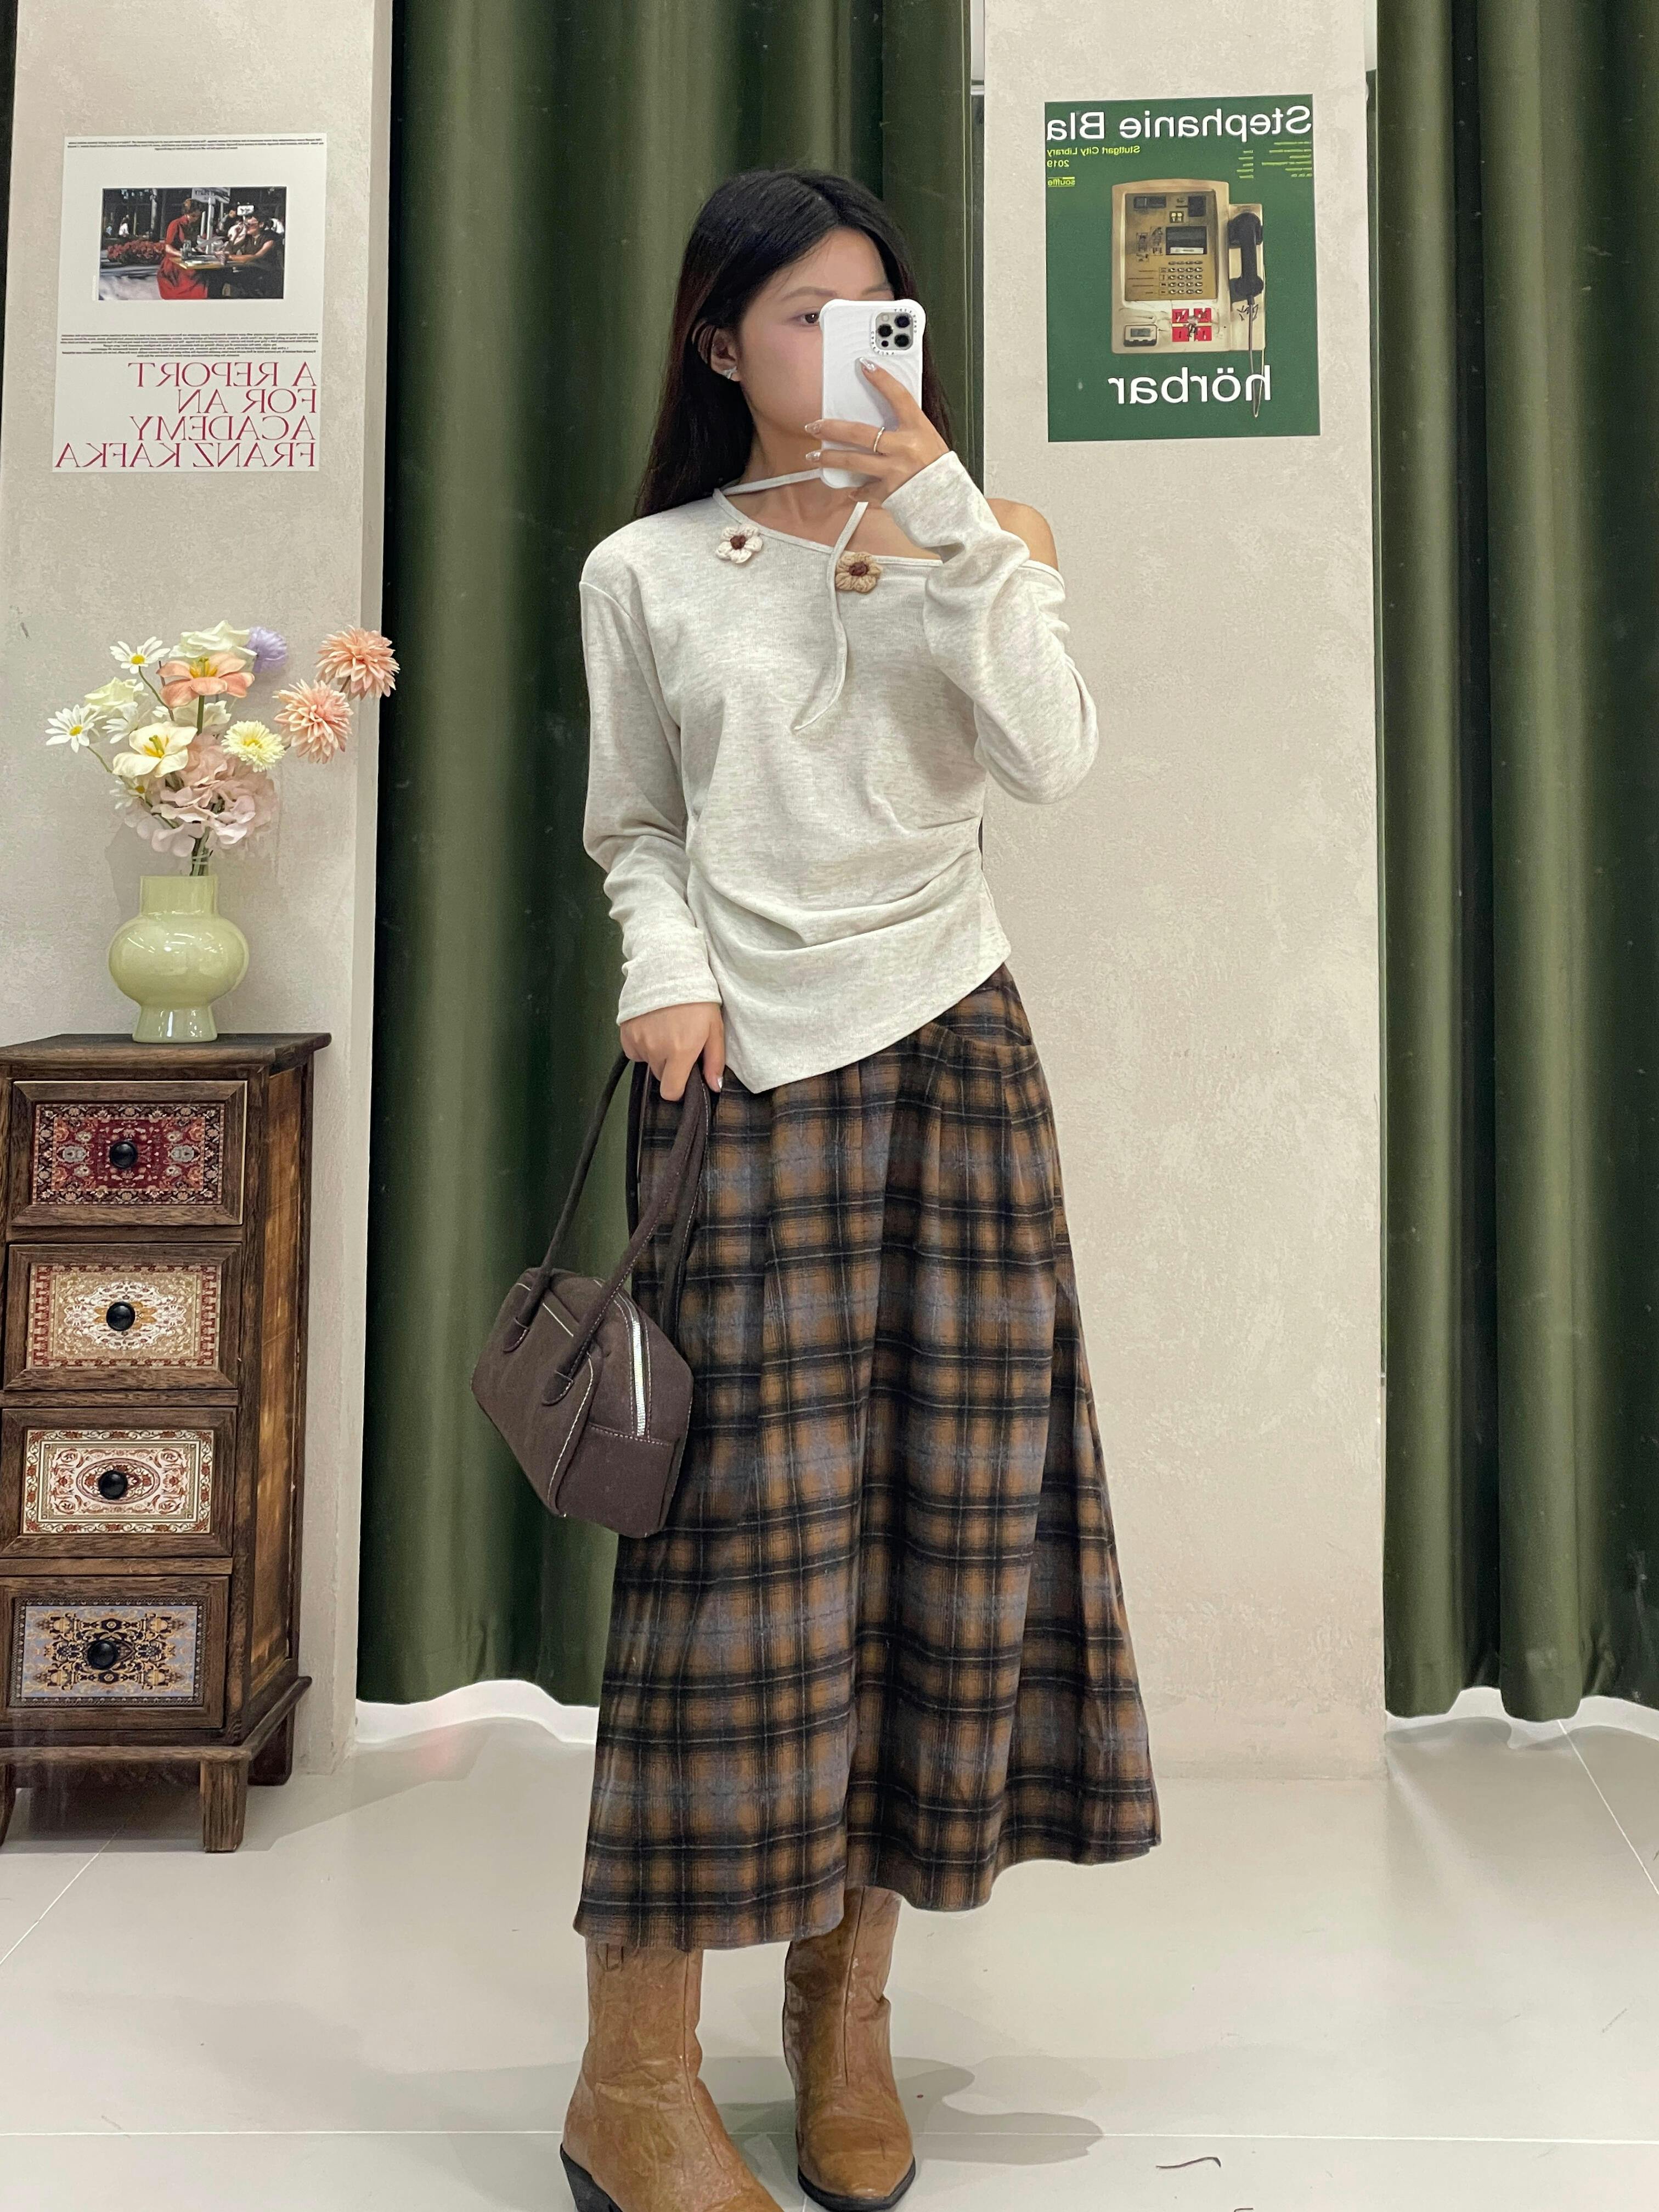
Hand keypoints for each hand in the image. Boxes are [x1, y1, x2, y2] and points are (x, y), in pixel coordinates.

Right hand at [620, 1001, 723, 1099]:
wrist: (669, 968)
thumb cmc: (697, 998)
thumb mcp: (714, 1028)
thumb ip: (714, 1061)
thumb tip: (714, 1087)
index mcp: (680, 1052)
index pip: (671, 1091)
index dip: (678, 1088)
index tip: (684, 1076)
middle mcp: (656, 1050)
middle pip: (660, 1075)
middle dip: (670, 1066)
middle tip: (679, 1043)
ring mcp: (638, 1040)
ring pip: (647, 1061)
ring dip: (656, 1053)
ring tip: (666, 1030)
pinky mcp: (625, 1032)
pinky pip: (634, 1050)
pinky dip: (642, 1043)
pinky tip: (652, 1026)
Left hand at [803, 358, 949, 500]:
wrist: (949, 502)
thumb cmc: (939, 471)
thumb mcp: (928, 440)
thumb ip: (906, 429)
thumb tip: (883, 421)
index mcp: (918, 430)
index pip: (899, 396)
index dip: (882, 380)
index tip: (864, 366)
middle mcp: (903, 448)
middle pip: (859, 432)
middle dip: (832, 428)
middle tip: (814, 426)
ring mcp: (894, 470)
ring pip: (852, 461)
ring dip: (829, 458)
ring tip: (814, 456)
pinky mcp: (888, 492)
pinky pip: (865, 490)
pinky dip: (857, 490)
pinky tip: (850, 489)